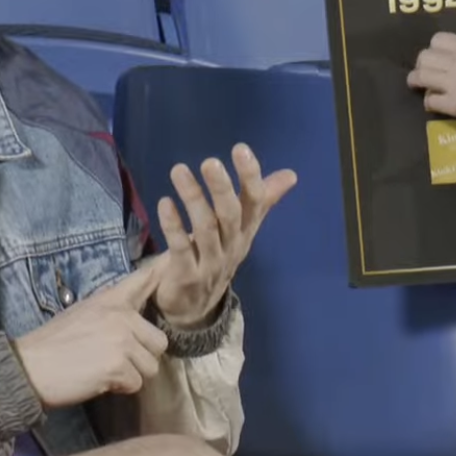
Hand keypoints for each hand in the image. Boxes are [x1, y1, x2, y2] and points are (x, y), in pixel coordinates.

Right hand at [13, 259, 169, 408]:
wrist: (29, 367)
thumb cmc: (52, 345)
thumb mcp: (84, 314)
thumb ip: (112, 313)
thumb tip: (133, 320)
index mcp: (111, 300)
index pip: (144, 279)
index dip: (163, 268)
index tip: (180, 245)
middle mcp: (122, 316)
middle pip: (159, 342)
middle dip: (142, 357)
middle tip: (114, 361)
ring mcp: (122, 340)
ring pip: (151, 366)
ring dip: (131, 374)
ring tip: (103, 370)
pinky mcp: (118, 365)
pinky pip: (136, 384)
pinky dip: (120, 388)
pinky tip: (97, 380)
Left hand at [152, 144, 297, 326]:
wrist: (194, 307)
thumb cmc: (215, 256)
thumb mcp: (240, 229)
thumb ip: (261, 200)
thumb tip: (290, 175)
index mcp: (246, 231)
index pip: (255, 202)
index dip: (250, 176)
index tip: (241, 149)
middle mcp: (232, 246)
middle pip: (231, 216)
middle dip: (222, 188)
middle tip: (210, 162)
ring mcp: (210, 263)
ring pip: (206, 230)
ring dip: (193, 199)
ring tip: (179, 171)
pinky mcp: (187, 275)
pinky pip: (181, 248)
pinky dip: (173, 226)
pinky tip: (165, 203)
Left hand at [407, 32, 455, 134]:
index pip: (438, 39)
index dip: (434, 49)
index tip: (437, 57)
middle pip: (424, 57)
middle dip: (422, 64)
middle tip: (426, 73)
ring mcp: (455, 83)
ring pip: (421, 76)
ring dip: (417, 81)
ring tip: (419, 85)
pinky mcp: (455, 105)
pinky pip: (430, 100)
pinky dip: (429, 102)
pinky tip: (435, 104)